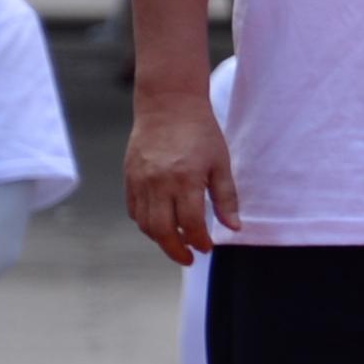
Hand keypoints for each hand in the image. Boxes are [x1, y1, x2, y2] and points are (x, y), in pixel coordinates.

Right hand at [124, 89, 237, 265]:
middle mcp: (158, 183)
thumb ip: (226, 198)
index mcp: (185, 180)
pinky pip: (133, 209)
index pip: (190, 224)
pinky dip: (145, 222)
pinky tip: (160, 224)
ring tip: (176, 242)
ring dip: (160, 239)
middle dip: (176, 251)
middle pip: (162, 231)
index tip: (207, 249)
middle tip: (189, 258)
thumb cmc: (200, 133)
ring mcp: (140, 181)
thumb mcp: (221, 163)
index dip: (199, 241)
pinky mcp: (129, 177)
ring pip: (144, 224)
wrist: (168, 105)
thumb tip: (234, 228)